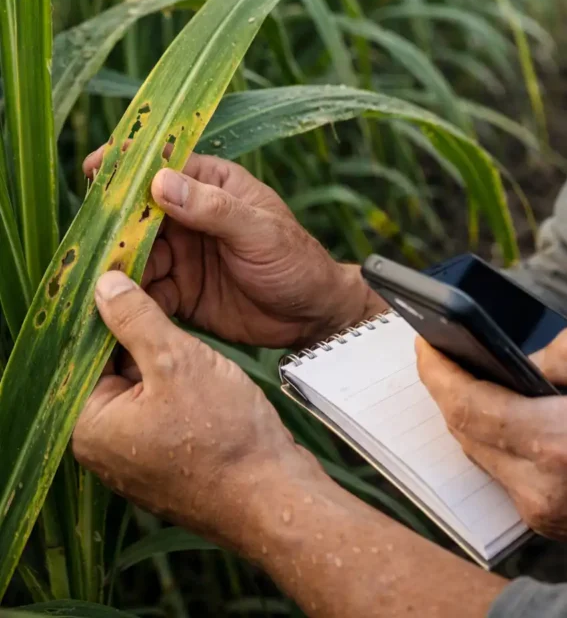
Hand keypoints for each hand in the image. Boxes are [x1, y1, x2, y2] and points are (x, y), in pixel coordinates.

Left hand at [73, 271, 321, 549]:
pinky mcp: (166, 461)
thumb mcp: (177, 359)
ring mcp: (135, 457)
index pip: (86, 351)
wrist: (273, 496)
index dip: (110, 310)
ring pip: (140, 386)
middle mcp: (103, 447)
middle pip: (111, 369)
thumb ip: (136, 318)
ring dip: (162, 358)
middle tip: (163, 293)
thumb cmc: (224, 434)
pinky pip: (161, 409)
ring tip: (187, 331)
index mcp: (90, 426)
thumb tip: (104, 284)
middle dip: (137, 333)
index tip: (129, 275)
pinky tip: (203, 368)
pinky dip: (177, 384)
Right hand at [83, 148, 380, 347]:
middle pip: (139, 214)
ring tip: (103, 282)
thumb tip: (159, 181)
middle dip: (114, 226)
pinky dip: (129, 299)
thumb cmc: (295, 260)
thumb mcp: (259, 231)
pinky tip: (116, 309)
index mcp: (211, 184)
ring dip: (118, 267)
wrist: (313, 315)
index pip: (162, 165)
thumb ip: (213, 208)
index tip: (94, 171)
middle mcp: (190, 215)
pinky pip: (145, 292)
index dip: (126, 165)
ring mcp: (182, 254)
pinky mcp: (180, 292)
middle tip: (93, 243)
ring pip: (136, 255)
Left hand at [416, 328, 566, 567]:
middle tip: (439, 348)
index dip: (438, 371)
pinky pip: (502, 473)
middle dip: (445, 387)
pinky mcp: (548, 524)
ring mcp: (543, 513)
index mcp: (561, 445)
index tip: (425, 342)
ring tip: (462, 371)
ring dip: (466, 413)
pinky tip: (496, 410)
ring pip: (479, 454)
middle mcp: (542, 487)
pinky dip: (492, 439)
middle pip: (465, 431)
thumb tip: (524, 360)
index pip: (470, 406)